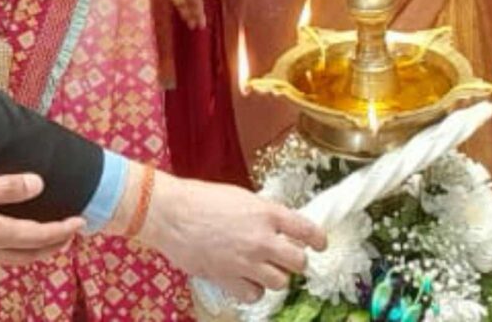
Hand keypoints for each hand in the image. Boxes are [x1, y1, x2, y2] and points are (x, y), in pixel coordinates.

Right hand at [0, 173, 82, 271]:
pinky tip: (7, 240)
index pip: (39, 235)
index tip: (81, 222)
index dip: (63, 230)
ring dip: (36, 249)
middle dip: (55, 245)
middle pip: (31, 254)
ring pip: (15, 257)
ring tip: (46, 239)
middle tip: (71, 234)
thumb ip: (5, 188)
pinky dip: (15, 249)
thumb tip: (39, 185)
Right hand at [139, 170, 324, 301]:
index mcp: (267, 213)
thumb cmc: (201, 200)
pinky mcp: (228, 278)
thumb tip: (279, 227)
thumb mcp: (241, 197)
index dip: (318, 240)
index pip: (307, 229)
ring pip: (279, 282)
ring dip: (275, 277)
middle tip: (289, 260)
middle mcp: (261, 239)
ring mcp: (245, 261)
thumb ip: (263, 214)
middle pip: (299, 262)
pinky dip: (252, 291)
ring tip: (264, 270)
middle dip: (297, 262)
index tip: (320, 245)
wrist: (171, 214)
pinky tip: (245, 281)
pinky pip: (253, 295)